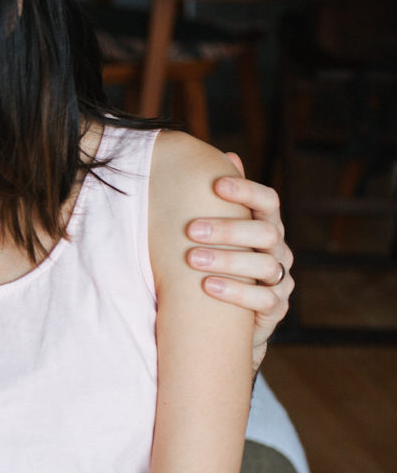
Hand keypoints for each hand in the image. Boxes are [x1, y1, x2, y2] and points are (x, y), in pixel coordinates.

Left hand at [187, 153, 293, 372]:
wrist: (228, 318)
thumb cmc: (219, 263)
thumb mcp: (219, 231)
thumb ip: (222, 199)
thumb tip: (228, 154)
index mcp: (266, 226)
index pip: (268, 202)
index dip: (247, 190)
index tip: (217, 185)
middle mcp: (279, 251)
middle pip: (266, 233)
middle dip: (228, 229)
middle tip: (191, 229)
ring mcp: (281, 280)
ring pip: (265, 266)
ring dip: (228, 261)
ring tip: (192, 259)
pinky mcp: (276, 309)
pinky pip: (264, 300)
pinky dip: (236, 293)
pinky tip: (208, 286)